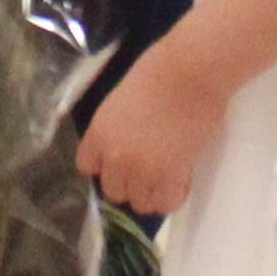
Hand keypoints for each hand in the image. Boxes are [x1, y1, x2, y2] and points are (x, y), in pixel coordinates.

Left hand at [78, 47, 220, 215]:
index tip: (119, 158)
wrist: (189, 72)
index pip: (87, 168)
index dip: (105, 165)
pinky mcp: (172, 176)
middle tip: (147, 168)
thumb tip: (127, 145)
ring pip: (140, 204)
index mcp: (98, 135)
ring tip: (165, 176)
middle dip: (128, 183)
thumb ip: (116, 129)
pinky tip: (180, 179)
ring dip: (151, 193)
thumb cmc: (158, 72)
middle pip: (113, 192)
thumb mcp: (120, 101)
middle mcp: (115, 158)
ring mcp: (143, 170)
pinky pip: (166, 203)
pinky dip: (172, 196)